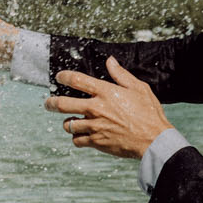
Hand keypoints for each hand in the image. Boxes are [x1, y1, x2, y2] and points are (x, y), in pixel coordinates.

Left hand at [46, 58, 169, 158]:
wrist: (153, 139)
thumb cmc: (149, 113)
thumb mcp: (138, 88)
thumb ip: (121, 74)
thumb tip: (110, 61)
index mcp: (106, 92)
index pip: (76, 80)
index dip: (64, 76)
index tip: (59, 77)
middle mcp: (96, 108)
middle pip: (63, 104)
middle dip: (51, 103)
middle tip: (49, 103)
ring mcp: (94, 126)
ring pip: (68, 124)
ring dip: (68, 122)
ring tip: (70, 122)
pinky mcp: (96, 142)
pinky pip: (77, 140)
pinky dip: (77, 138)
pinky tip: (82, 135)